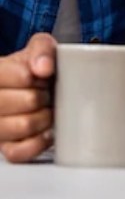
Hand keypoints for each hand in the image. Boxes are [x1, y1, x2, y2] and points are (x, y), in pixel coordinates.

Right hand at [0, 33, 56, 162]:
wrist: (36, 85)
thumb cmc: (35, 67)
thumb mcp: (40, 46)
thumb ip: (42, 49)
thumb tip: (43, 67)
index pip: (23, 77)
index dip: (40, 77)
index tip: (43, 76)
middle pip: (29, 102)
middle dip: (45, 96)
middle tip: (46, 93)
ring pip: (25, 126)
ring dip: (44, 117)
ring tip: (45, 109)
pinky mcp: (4, 148)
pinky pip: (20, 152)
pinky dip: (38, 142)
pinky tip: (44, 130)